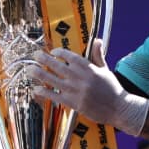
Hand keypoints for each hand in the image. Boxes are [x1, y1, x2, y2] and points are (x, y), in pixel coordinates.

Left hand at [30, 39, 148, 134]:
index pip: (71, 57)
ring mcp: (76, 91)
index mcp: (89, 68)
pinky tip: (36, 89)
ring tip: (30, 69)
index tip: (52, 51)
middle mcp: (81, 78)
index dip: (60, 53)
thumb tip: (97, 40)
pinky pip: (55, 96)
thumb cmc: (112, 88)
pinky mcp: (74, 103)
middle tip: (35, 55)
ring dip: (40, 74)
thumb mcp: (105, 69)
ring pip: (54, 80)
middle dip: (45, 60)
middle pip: (59, 66)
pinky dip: (45, 92)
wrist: (119, 108)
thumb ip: (97, 55)